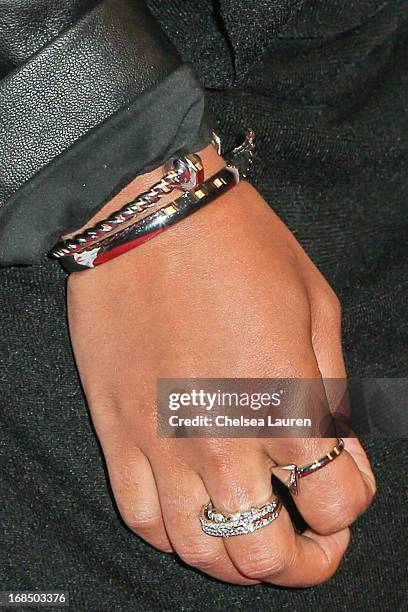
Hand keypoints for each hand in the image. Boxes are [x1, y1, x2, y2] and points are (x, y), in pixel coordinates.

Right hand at [67, 180, 375, 585]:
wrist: (152, 218)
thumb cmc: (240, 249)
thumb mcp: (316, 306)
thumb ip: (331, 389)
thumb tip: (337, 445)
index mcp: (287, 406)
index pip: (336, 501)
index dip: (350, 505)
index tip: (342, 486)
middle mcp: (225, 442)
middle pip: (269, 554)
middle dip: (304, 559)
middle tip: (308, 537)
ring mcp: (164, 445)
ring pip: (203, 552)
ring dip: (237, 559)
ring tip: (250, 536)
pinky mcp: (117, 433)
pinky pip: (141, 518)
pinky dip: (173, 535)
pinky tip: (190, 515)